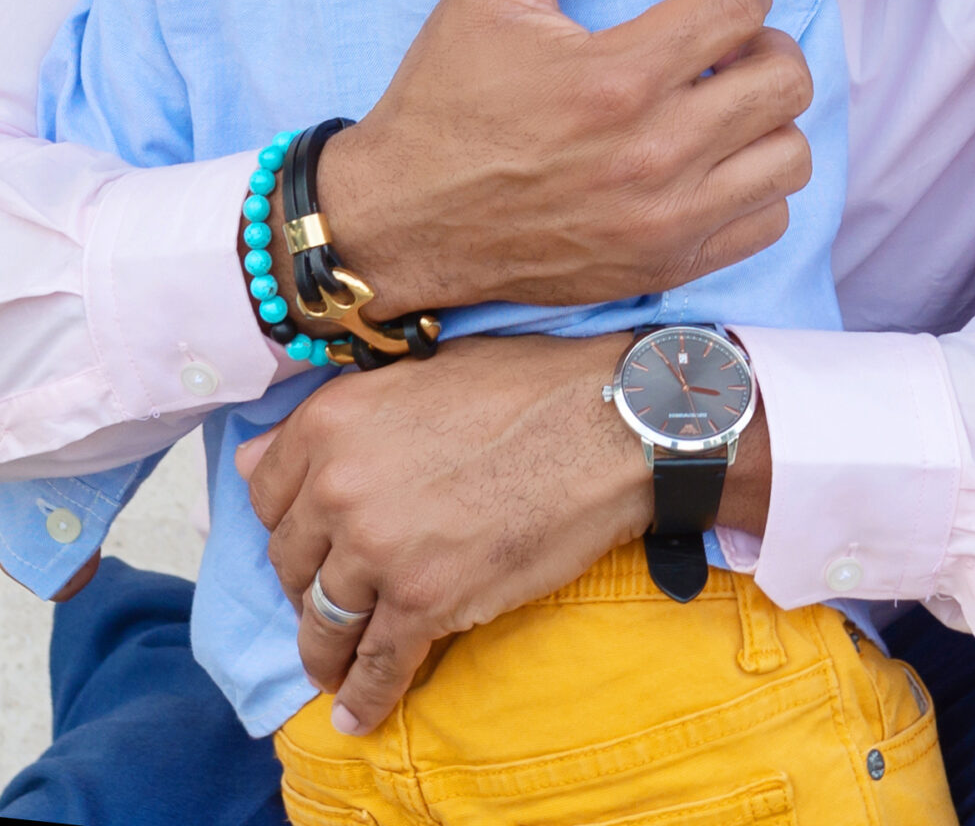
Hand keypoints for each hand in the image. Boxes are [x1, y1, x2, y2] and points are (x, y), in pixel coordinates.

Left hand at [238, 332, 772, 734]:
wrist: (607, 423)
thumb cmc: (525, 387)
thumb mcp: (416, 376)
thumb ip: (335, 419)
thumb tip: (252, 461)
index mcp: (332, 420)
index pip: (265, 495)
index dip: (289, 523)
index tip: (310, 542)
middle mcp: (339, 484)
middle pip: (289, 562)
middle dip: (308, 586)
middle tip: (339, 597)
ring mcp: (378, 547)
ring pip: (323, 621)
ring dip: (327, 651)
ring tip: (337, 667)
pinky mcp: (423, 600)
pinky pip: (376, 664)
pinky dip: (364, 697)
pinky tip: (358, 713)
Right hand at [308, 0, 813, 314]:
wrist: (402, 222)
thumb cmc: (446, 99)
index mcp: (618, 75)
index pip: (741, 6)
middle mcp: (655, 152)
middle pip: (785, 79)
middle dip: (766, 43)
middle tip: (727, 42)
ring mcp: (666, 219)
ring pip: (790, 154)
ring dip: (768, 118)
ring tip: (724, 101)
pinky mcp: (665, 264)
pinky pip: (767, 221)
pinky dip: (754, 186)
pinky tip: (712, 161)